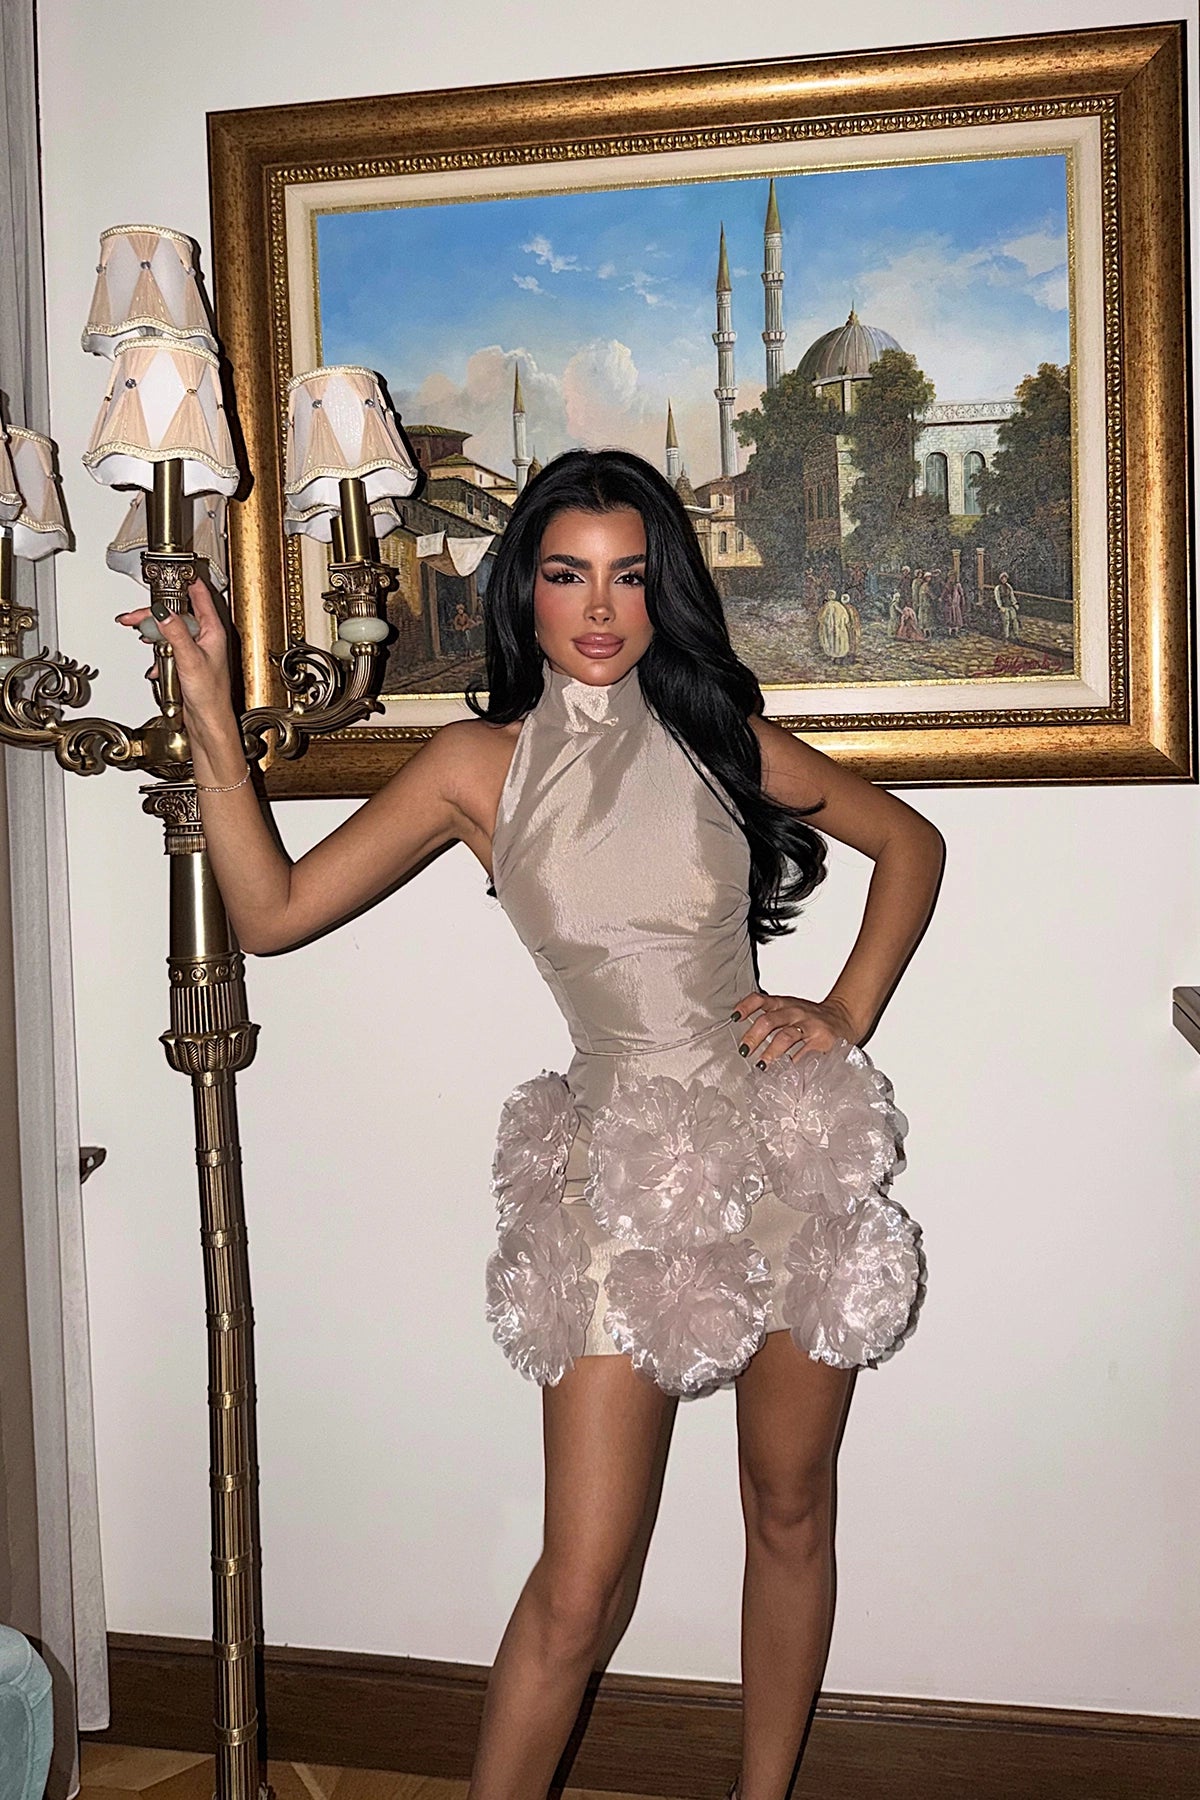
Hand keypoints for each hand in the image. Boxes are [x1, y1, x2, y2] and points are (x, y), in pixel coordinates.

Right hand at [115, 577, 235, 732]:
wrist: (208, 723)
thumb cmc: (210, 697)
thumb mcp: (189, 660)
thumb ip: (175, 633)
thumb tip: (160, 611)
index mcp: (213, 631)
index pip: (199, 595)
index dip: (184, 581)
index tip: (168, 572)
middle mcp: (206, 637)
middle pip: (176, 614)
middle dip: (153, 614)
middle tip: (132, 617)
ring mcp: (196, 649)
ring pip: (170, 631)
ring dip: (154, 634)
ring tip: (138, 634)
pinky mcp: (187, 662)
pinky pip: (169, 648)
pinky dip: (159, 654)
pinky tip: (156, 665)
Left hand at [730, 990, 858, 1066]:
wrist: (844, 1017)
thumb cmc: (812, 1018)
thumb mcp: (790, 1010)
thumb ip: (771, 1018)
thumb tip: (746, 1040)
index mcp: (785, 1004)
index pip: (761, 999)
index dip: (746, 1007)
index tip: (735, 1017)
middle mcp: (795, 1012)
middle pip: (769, 1020)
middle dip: (753, 1037)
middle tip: (744, 1051)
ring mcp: (809, 1026)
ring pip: (786, 1036)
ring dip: (771, 1052)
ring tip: (762, 1065)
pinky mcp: (822, 1040)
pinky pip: (804, 1053)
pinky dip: (792, 1064)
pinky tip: (785, 1071)